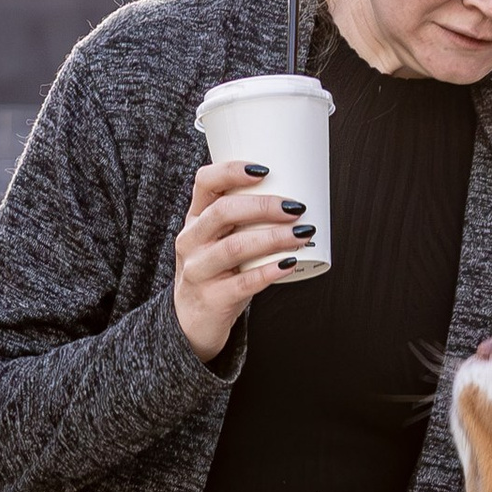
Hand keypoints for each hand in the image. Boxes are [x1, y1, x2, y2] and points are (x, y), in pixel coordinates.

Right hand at [173, 154, 316, 361]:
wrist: (191, 322)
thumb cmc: (215, 273)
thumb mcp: (216, 240)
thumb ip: (242, 220)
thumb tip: (295, 198)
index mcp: (195, 219)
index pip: (205, 182)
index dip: (232, 171)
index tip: (264, 169)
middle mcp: (191, 241)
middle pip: (223, 213)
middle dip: (263, 206)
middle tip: (295, 208)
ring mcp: (198, 271)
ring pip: (235, 247)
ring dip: (272, 238)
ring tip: (300, 235)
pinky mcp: (212, 298)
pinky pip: (243, 283)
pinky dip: (270, 272)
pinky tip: (288, 264)